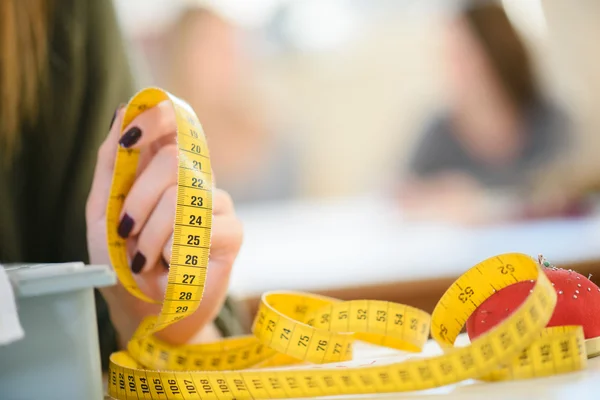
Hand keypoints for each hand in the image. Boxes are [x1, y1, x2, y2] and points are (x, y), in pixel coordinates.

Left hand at [85, 101, 242, 346]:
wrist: (141, 310)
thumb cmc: (120, 262)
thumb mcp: (101, 211)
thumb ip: (111, 163)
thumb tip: (122, 109)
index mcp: (164, 168)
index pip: (176, 119)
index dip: (157, 116)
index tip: (129, 140)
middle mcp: (195, 178)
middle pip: (175, 157)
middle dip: (139, 198)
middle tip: (125, 232)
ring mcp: (217, 203)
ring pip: (184, 195)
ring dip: (152, 233)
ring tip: (145, 259)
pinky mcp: (233, 232)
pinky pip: (204, 225)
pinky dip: (175, 250)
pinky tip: (172, 266)